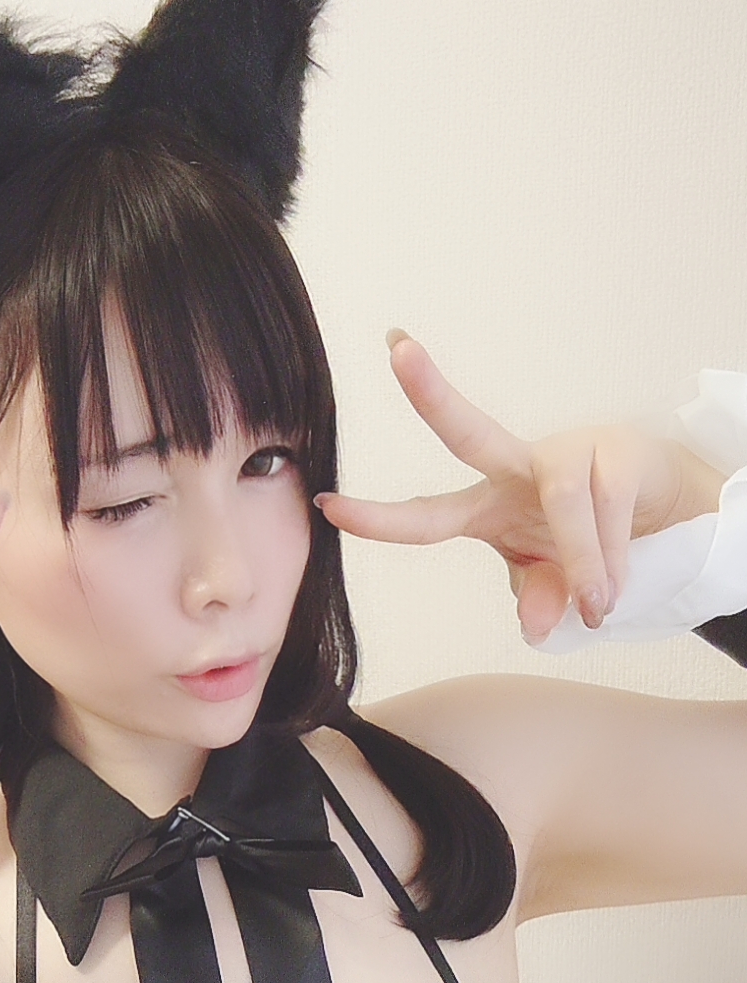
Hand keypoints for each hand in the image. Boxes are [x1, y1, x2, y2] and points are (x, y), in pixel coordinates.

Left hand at [316, 335, 725, 641]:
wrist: (658, 514)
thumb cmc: (583, 541)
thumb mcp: (550, 581)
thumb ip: (535, 598)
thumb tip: (534, 628)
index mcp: (487, 507)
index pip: (426, 514)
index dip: (378, 519)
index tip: (327, 506)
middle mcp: (517, 471)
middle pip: (470, 432)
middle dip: (431, 396)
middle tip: (398, 351)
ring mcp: (566, 457)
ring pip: (562, 502)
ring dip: (581, 560)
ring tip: (598, 605)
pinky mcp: (617, 455)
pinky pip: (608, 511)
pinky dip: (611, 559)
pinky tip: (616, 586)